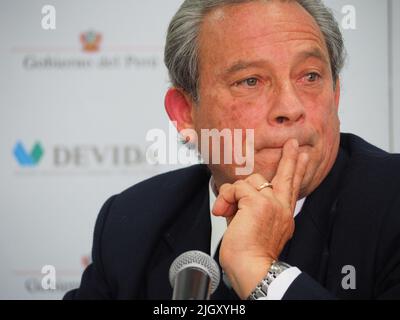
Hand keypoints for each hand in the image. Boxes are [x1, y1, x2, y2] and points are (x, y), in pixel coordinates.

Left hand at [212, 139, 308, 298]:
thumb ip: (251, 210)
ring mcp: (271, 203)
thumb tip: (236, 199)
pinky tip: (224, 211)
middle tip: (294, 144)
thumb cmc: (251, 255)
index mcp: (283, 215)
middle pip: (287, 176)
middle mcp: (281, 207)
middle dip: (291, 157)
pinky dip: (226, 198)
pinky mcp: (257, 202)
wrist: (253, 269)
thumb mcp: (255, 229)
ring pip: (252, 180)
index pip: (293, 188)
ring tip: (228, 210)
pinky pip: (236, 188)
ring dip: (235, 193)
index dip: (298, 171)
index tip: (304, 158)